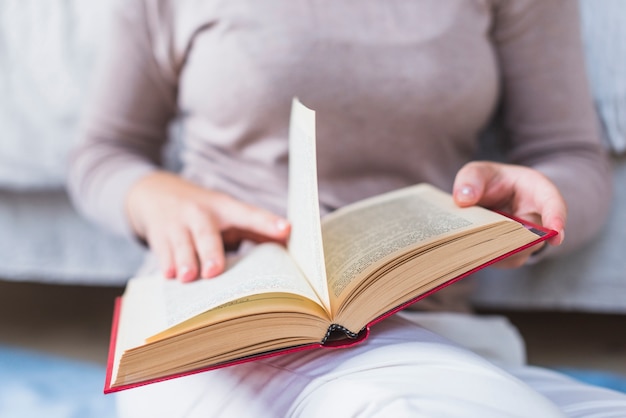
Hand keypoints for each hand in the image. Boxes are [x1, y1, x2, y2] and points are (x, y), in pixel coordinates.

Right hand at [126, 171, 289, 281]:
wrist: (155, 193)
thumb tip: (286, 242)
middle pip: (207, 233)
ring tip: (188, 277)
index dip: (268, 222)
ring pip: (182, 245)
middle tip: (214, 271)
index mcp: (224, 208)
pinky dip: (166, 264)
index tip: (286, 229)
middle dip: (210, 252)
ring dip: (185, 261)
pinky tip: (169, 276)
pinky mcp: (158, 236)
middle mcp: (200, 214)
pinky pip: (163, 252)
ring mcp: (177, 224)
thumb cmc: (204, 211)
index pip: (249, 214)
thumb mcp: (227, 212)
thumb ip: (254, 228)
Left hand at [452, 161, 565, 267]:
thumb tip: (464, 199)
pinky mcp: (511, 256)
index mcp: (538, 192)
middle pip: (535, 237)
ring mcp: (526, 241)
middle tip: (491, 238)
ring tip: (473, 240)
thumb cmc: (489, 182)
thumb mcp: (478, 172)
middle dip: (515, 240)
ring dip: (497, 249)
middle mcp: (537, 220)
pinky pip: (503, 260)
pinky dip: (487, 256)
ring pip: (517, 252)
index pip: (554, 204)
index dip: (556, 218)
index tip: (556, 232)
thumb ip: (470, 179)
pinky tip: (469, 250)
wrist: (486, 200)